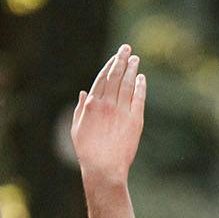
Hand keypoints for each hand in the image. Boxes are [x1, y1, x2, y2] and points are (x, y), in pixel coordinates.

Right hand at [71, 44, 146, 188]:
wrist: (104, 169)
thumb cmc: (88, 152)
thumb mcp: (76, 129)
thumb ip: (79, 108)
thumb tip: (84, 92)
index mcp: (92, 105)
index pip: (102, 78)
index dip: (110, 65)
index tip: (115, 57)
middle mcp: (107, 104)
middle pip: (116, 76)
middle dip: (122, 60)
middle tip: (127, 48)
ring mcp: (122, 111)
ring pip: (128, 84)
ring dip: (132, 70)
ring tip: (136, 59)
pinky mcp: (135, 120)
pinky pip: (138, 98)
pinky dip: (140, 86)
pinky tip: (142, 78)